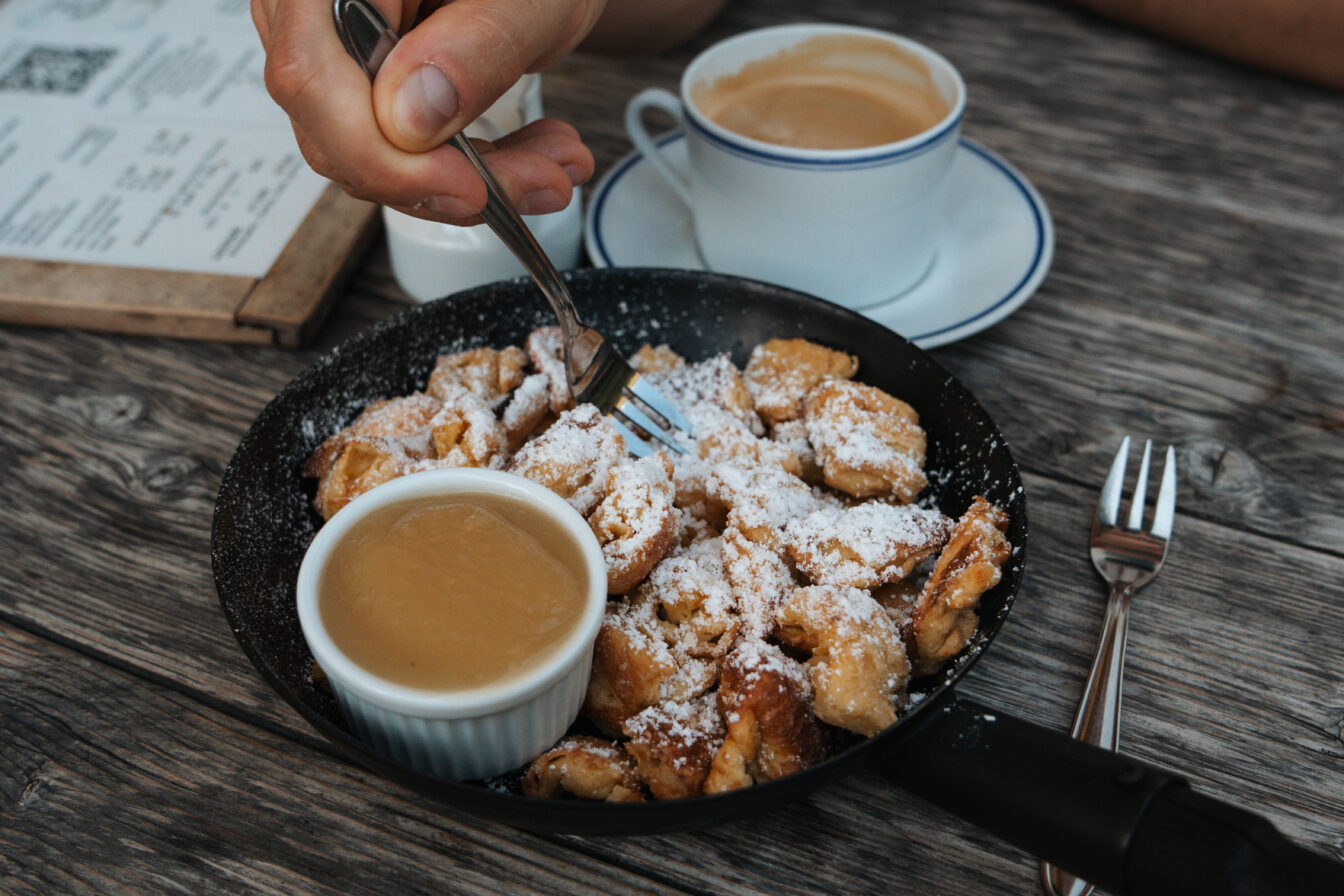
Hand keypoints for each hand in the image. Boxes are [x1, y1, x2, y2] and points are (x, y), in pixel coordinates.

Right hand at [251, 0, 602, 224]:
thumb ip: (474, 48)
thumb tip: (408, 121)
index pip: (310, 76)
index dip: (382, 155)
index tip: (468, 187)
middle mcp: (312, 4)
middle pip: (334, 126)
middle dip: (444, 178)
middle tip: (539, 182)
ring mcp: (330, 43)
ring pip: (368, 151)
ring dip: (468, 177)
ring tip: (550, 166)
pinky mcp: (361, 77)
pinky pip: (391, 145)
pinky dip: (465, 163)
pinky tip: (526, 154)